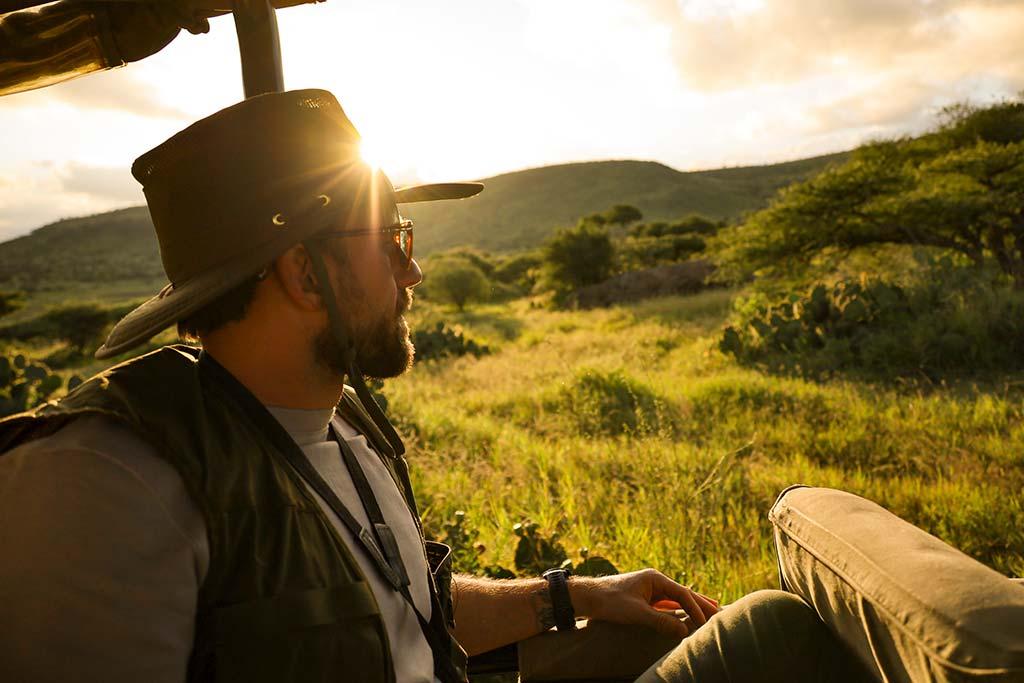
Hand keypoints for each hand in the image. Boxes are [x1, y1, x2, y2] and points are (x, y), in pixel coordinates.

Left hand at [569, 569, 719, 639]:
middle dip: (701, 603)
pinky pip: (668, 605)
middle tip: (721, 611)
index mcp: (655, 578)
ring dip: (692, 607)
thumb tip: (684, 630)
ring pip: (677, 599)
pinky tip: (688, 615)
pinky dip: (680, 611)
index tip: (706, 621)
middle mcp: (655, 582)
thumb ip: (660, 621)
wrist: (589, 598)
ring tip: (712, 611)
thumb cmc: (610, 601)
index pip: (682, 593)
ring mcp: (651, 590)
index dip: (695, 607)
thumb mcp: (636, 612)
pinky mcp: (646, 599)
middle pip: (683, 593)